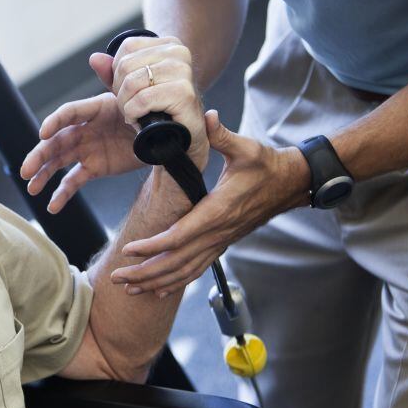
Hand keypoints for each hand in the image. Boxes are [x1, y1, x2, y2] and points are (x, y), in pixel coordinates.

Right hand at [20, 37, 208, 212]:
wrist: (164, 136)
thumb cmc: (147, 111)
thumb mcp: (132, 96)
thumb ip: (113, 79)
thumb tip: (96, 57)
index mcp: (93, 109)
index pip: (68, 114)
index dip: (54, 122)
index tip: (43, 134)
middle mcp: (85, 129)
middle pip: (56, 141)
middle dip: (40, 156)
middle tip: (25, 170)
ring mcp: (87, 149)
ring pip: (60, 162)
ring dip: (44, 175)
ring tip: (31, 188)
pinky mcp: (94, 167)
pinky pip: (75, 180)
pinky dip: (63, 193)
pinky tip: (53, 206)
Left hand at [111, 111, 310, 296]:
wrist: (290, 184)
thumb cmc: (266, 165)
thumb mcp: (245, 147)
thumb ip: (221, 135)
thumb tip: (206, 117)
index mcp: (218, 211)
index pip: (180, 236)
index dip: (153, 246)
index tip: (130, 250)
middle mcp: (217, 232)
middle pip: (176, 261)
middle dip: (145, 271)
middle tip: (117, 277)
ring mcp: (220, 242)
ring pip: (184, 271)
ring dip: (155, 282)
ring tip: (129, 288)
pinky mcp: (222, 244)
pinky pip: (197, 269)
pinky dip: (176, 282)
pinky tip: (159, 289)